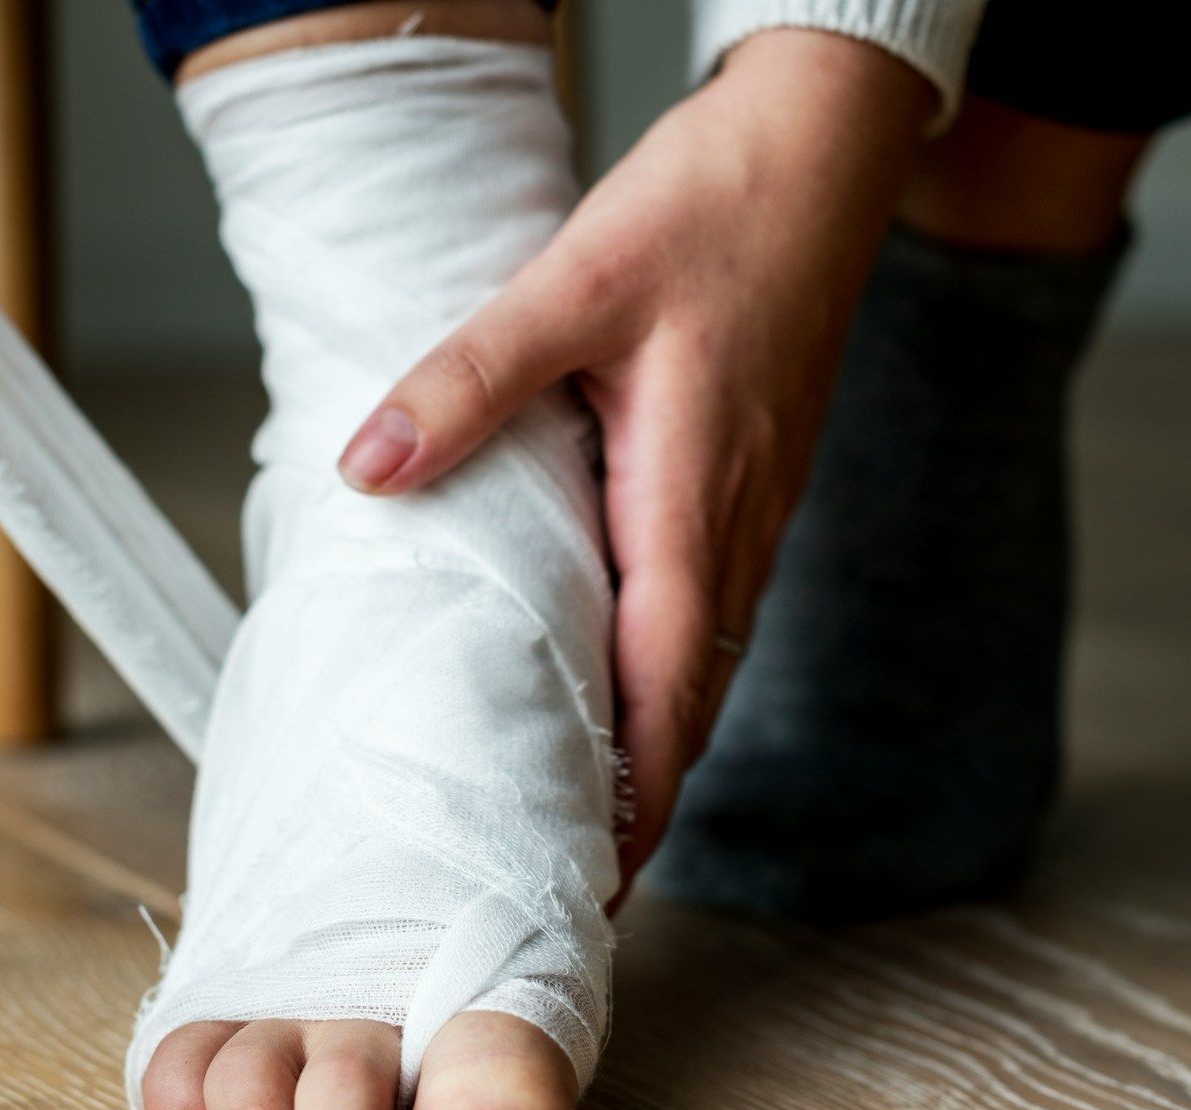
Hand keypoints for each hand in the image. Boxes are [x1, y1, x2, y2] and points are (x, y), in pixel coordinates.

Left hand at [334, 30, 934, 891]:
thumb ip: (469, 378)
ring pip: (705, 665)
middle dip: (642, 802)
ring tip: (584, 807)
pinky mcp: (751, 484)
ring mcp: (754, 510)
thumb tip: (371, 465)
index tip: (591, 878)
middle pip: (693, 704)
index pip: (667, 690)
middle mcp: (738, 526)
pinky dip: (667, 677)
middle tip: (570, 875)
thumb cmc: (712, 209)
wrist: (819, 150)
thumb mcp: (573, 282)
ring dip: (656, 746)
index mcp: (695, 498)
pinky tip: (613, 679)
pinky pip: (712, 612)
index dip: (634, 796)